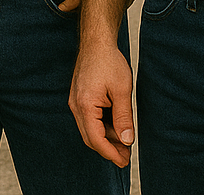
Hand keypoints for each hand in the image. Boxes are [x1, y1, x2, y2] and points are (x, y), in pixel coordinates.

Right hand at [69, 40, 135, 166]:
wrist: (96, 41)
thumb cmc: (108, 61)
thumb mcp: (122, 90)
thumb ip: (124, 117)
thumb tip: (127, 140)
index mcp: (85, 105)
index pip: (96, 139)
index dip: (111, 153)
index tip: (124, 161)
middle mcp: (76, 105)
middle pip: (90, 137)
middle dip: (108, 149)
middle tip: (126, 155)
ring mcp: (76, 101)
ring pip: (89, 129)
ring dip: (106, 137)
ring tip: (125, 140)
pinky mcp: (80, 97)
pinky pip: (89, 119)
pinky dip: (102, 126)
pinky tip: (116, 126)